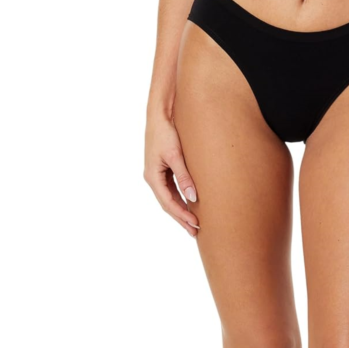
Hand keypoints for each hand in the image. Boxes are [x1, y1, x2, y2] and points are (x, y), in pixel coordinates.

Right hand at [144, 112, 199, 236]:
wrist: (160, 114)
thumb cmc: (166, 132)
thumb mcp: (176, 155)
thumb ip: (184, 177)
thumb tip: (193, 197)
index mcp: (153, 176)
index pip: (168, 203)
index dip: (182, 215)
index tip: (195, 224)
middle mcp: (153, 178)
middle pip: (168, 205)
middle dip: (181, 219)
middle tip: (195, 232)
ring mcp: (157, 174)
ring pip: (170, 199)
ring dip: (181, 211)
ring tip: (194, 224)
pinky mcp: (163, 170)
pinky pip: (171, 190)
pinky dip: (180, 200)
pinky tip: (190, 206)